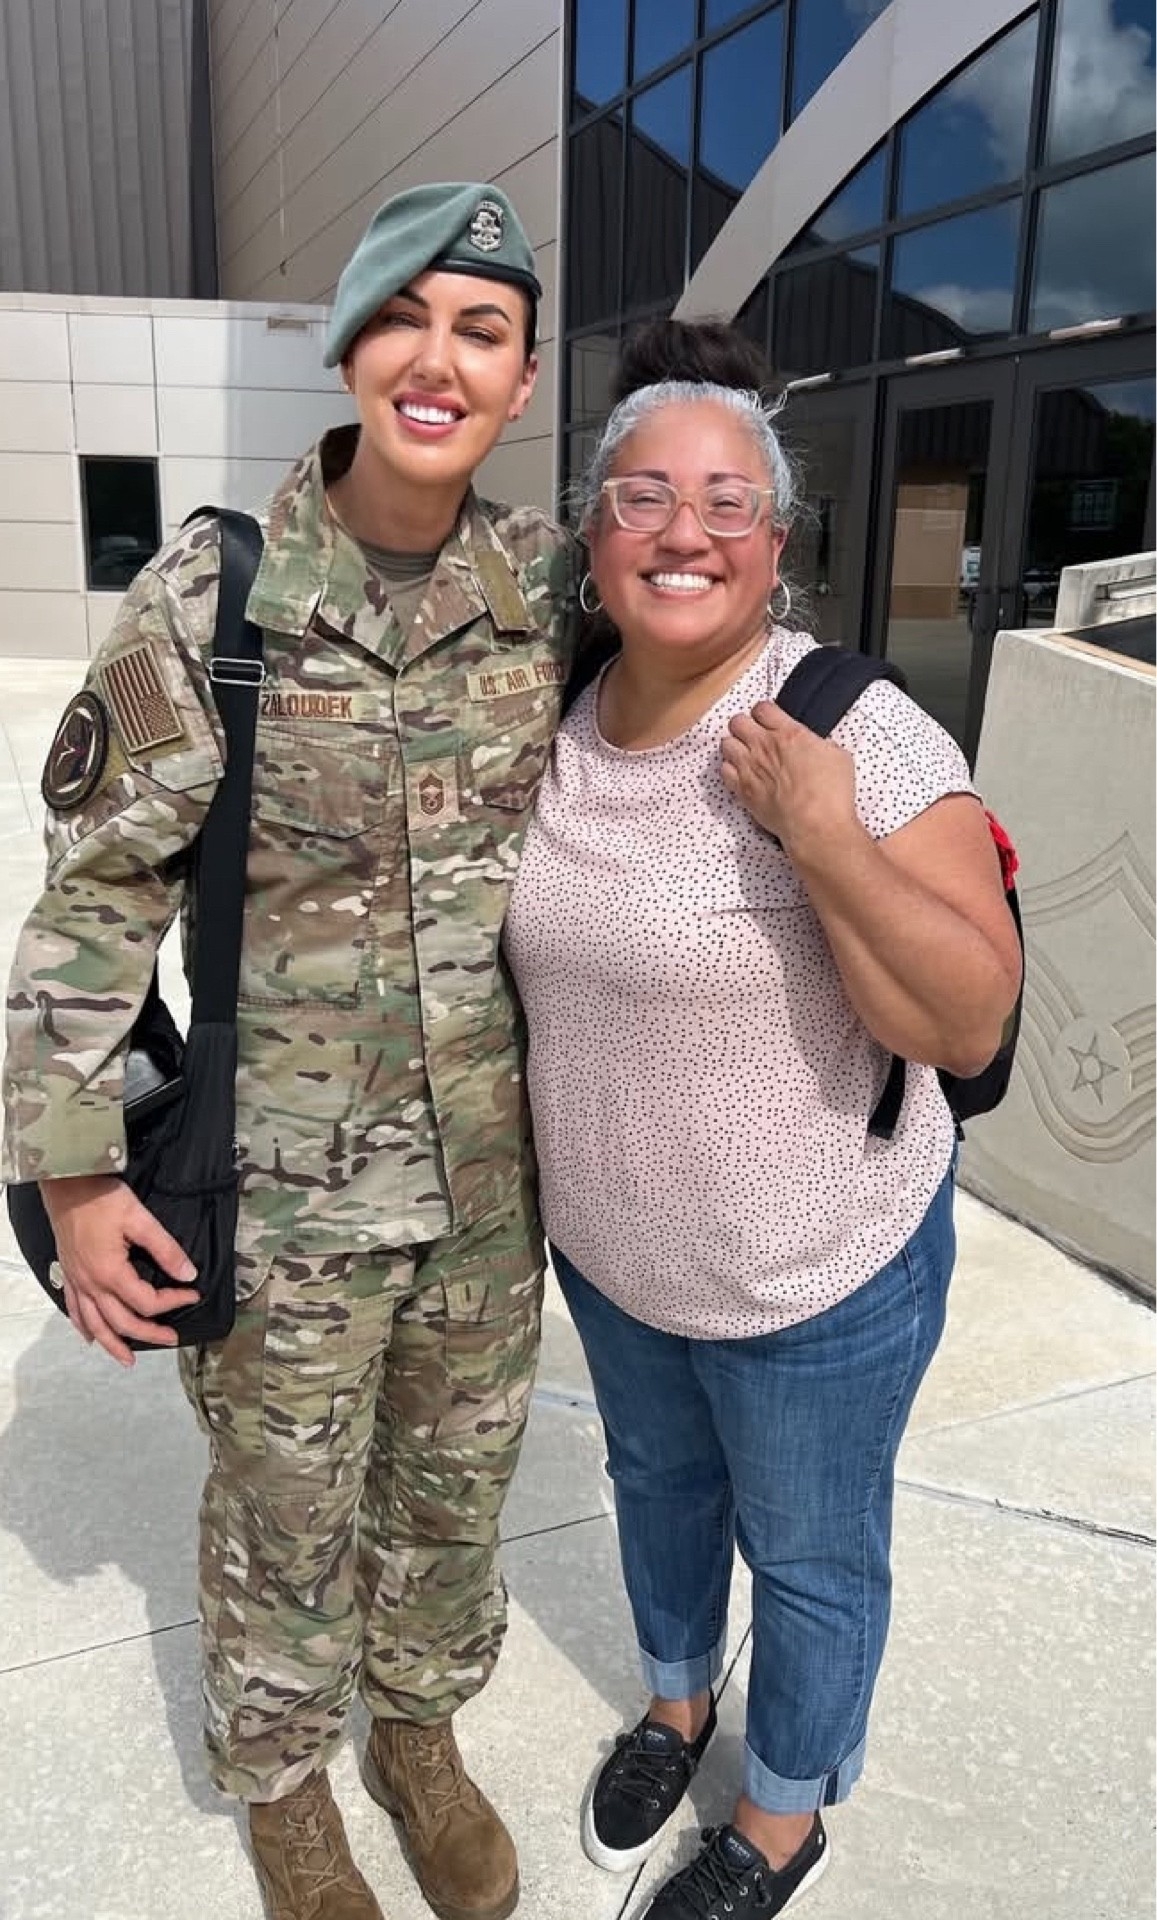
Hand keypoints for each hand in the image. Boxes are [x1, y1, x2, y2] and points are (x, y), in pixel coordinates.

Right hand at [39, 1175, 199, 1367]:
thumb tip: (189, 1274)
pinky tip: (91, 1337)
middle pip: (122, 1322)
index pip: (148, 1302)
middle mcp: (91, 1285)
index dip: (174, 1302)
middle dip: (149, 1334)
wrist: (67, 1185)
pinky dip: (83, 1327)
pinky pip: (74, 1310)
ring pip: (95, 1325)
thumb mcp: (140, 1219)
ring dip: (112, 1345)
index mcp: (111, 1274)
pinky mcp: (68, 1274)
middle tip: (171, 1339)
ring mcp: (77, 1282)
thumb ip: (166, 1249)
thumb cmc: (102, 1199)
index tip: (193, 1293)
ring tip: (128, 1360)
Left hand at [720, 700, 858, 853]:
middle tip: (753, 735)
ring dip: (734, 746)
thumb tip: (817, 746)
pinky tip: (741, 774)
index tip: (768, 719)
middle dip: (744, 726)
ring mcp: (750, 768)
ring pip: (726, 744)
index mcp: (789, 734)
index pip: (763, 708)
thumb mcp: (838, 757)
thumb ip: (820, 745)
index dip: (764, 713)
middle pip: (737, 722)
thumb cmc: (830, 794)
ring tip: (745, 754)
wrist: (815, 824)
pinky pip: (724, 771)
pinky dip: (729, 770)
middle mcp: (764, 747)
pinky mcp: (743, 790)